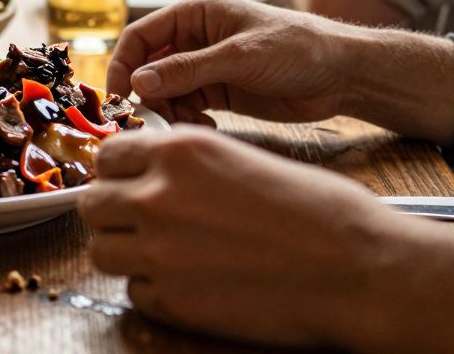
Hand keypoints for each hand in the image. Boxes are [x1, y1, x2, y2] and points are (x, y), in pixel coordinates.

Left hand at [79, 127, 409, 348]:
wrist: (361, 269)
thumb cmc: (318, 212)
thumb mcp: (241, 158)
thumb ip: (186, 164)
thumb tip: (149, 172)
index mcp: (179, 152)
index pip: (107, 157)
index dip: (119, 172)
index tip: (131, 183)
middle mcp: (158, 197)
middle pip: (92, 203)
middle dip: (113, 212)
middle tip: (142, 222)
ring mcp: (159, 252)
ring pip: (101, 251)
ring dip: (126, 252)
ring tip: (165, 254)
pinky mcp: (173, 301)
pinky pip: (135, 291)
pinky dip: (154, 289)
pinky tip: (192, 283)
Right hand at [106, 0, 357, 125]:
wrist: (341, 75)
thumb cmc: (296, 48)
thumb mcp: (239, 56)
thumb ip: (188, 70)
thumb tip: (139, 82)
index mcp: (195, 14)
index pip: (141, 36)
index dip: (123, 64)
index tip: (117, 95)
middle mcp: (194, 39)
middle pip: (148, 67)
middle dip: (145, 93)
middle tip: (152, 119)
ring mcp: (205, 67)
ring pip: (164, 91)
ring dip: (168, 110)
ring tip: (188, 124)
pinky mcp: (218, 92)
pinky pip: (186, 106)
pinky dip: (187, 119)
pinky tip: (206, 126)